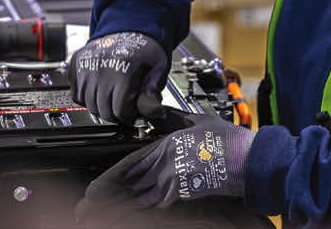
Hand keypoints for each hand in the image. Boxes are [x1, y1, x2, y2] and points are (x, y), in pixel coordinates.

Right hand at [69, 31, 168, 122]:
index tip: (132, 114)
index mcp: (123, 69)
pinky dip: (87, 97)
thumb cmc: (145, 47)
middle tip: (124, 106)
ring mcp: (86, 66)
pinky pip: (76, 94)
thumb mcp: (159, 66)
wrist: (131, 26)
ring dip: (101, 106)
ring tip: (113, 96)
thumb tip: (152, 110)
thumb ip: (154, 89)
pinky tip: (100, 89)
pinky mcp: (76, 64)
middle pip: (102, 110)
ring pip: (88, 104)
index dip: (128, 116)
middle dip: (115, 113)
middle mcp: (101, 68)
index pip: (119, 109)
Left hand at [75, 112, 255, 221]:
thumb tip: (159, 113)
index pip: (129, 165)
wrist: (246, 158)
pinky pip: (152, 210)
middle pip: (127, 187)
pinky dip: (136, 216)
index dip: (109, 179)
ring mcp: (172, 184)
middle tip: (84, 209)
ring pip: (135, 202)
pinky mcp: (182, 197)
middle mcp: (165, 167)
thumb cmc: (226, 139)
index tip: (94, 188)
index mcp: (166, 146)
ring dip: (114, 211)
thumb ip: (174, 119)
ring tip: (95, 218)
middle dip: (104, 200)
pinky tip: (127, 219)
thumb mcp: (196, 121)